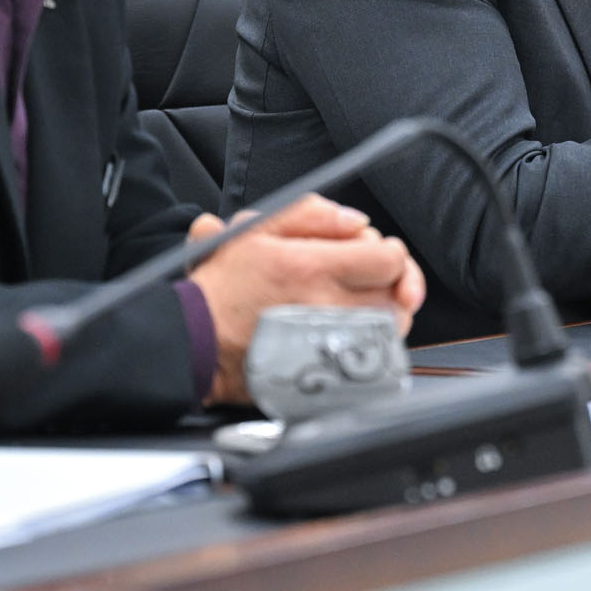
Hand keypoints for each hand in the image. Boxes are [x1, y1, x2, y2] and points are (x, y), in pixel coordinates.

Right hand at [185, 194, 427, 405]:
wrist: (193, 342)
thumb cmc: (220, 288)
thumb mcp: (253, 229)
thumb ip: (310, 214)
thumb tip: (357, 222)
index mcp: (311, 268)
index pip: (389, 260)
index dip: (389, 253)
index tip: (373, 255)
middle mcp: (325, 308)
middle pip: (397, 298)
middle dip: (392, 285)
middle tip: (372, 281)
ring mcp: (326, 346)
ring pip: (388, 331)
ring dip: (384, 315)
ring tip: (362, 306)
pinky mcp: (322, 376)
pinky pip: (370, 363)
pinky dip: (370, 347)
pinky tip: (351, 335)